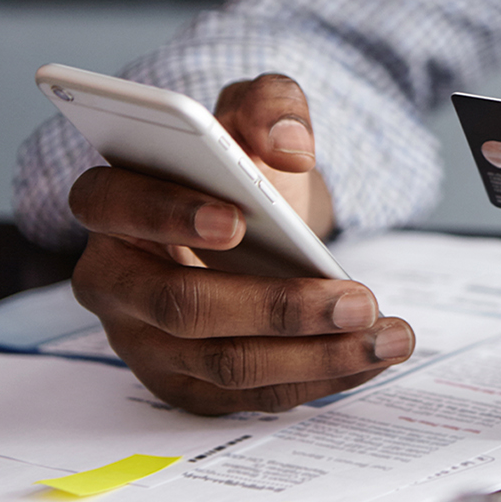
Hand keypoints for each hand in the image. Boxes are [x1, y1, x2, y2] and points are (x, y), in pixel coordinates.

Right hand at [67, 74, 414, 414]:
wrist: (257, 220)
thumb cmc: (241, 168)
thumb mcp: (257, 114)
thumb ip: (271, 105)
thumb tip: (289, 145)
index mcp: (112, 202)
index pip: (113, 205)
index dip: (167, 214)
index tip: (237, 219)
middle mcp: (115, 281)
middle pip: (182, 306)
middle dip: (277, 308)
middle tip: (357, 300)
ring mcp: (147, 342)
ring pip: (226, 363)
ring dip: (317, 355)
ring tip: (388, 334)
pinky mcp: (188, 385)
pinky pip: (253, 395)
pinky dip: (321, 378)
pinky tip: (371, 355)